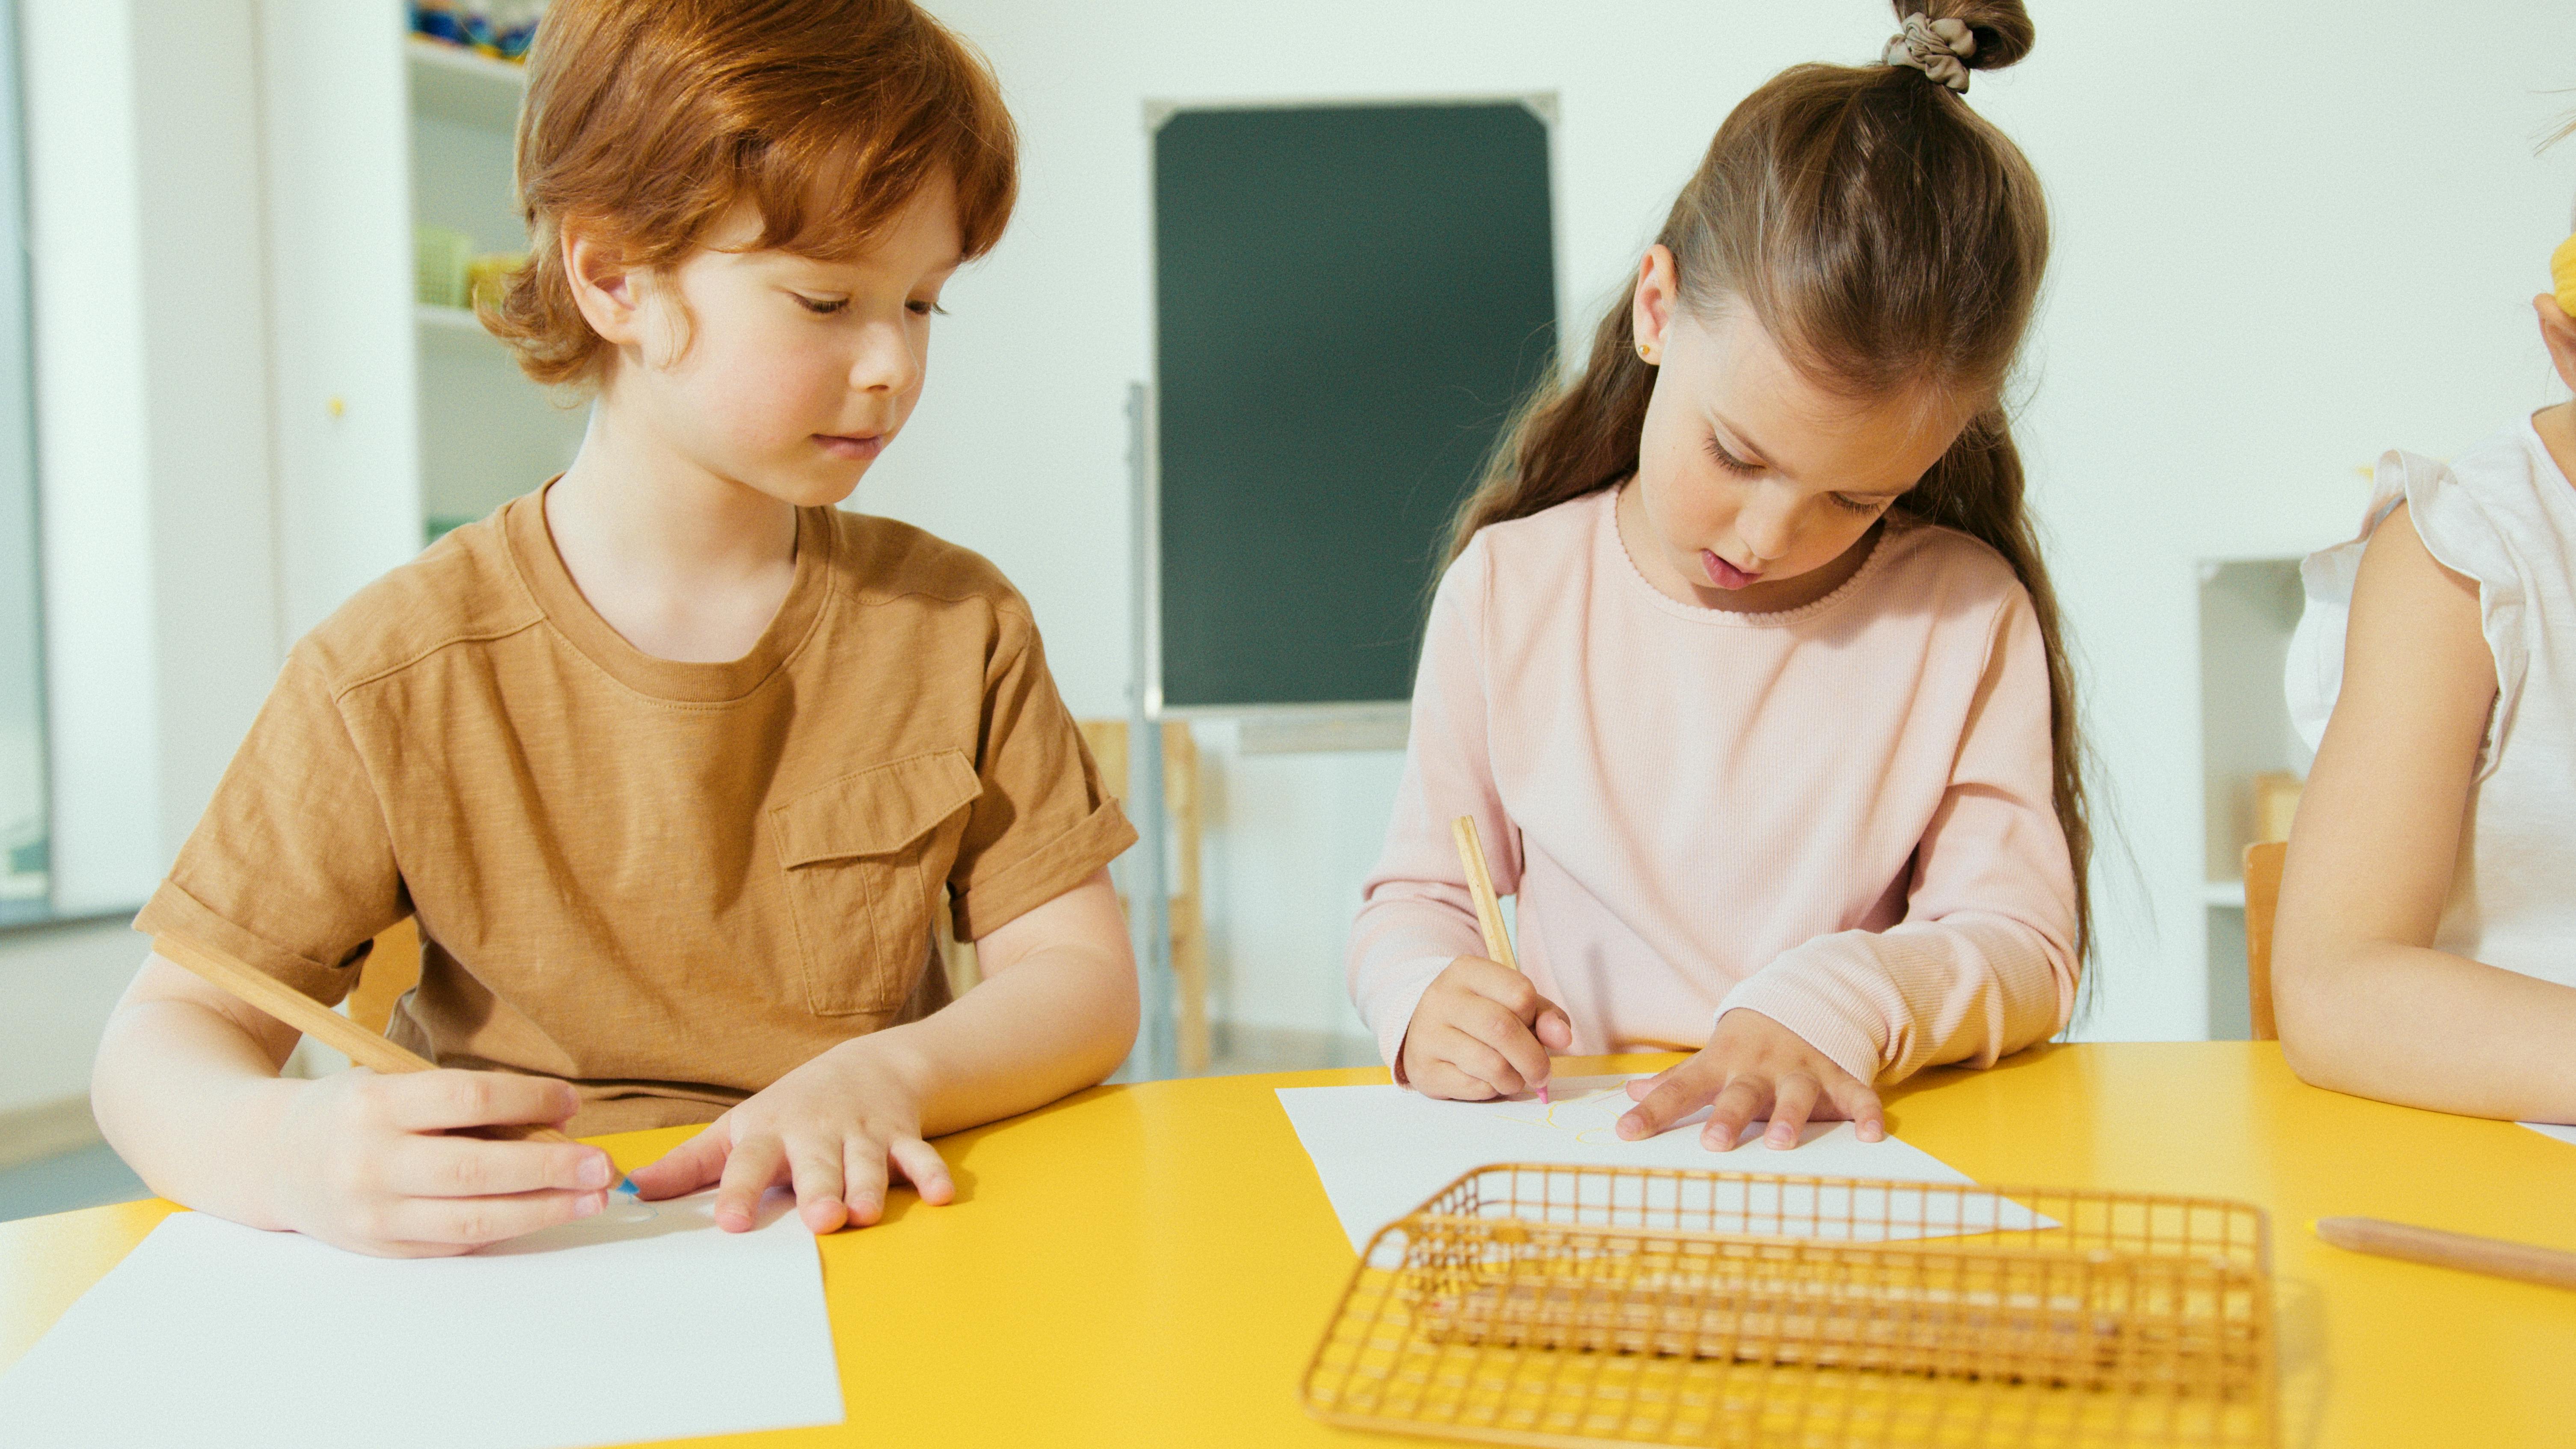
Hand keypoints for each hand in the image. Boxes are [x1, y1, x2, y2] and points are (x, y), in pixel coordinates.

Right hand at [266, 1068, 615, 1257]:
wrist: (271, 1158)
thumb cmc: (354, 1112)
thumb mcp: (394, 1086)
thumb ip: (461, 1105)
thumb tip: (551, 1123)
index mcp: (375, 1104)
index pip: (467, 1099)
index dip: (528, 1099)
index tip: (572, 1101)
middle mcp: (370, 1161)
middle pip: (474, 1169)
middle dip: (547, 1168)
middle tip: (601, 1165)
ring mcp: (373, 1212)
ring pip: (470, 1217)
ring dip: (541, 1210)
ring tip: (591, 1198)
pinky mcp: (380, 1247)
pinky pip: (454, 1242)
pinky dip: (505, 1228)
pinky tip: (542, 1214)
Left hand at [626, 1037, 953, 1233]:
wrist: (869, 1065)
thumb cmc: (792, 1108)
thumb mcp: (738, 1128)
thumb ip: (690, 1163)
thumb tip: (633, 1191)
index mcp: (770, 1134)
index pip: (748, 1163)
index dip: (739, 1191)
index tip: (731, 1221)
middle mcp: (815, 1134)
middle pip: (815, 1164)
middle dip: (818, 1189)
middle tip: (818, 1219)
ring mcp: (861, 1134)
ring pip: (865, 1163)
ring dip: (867, 1187)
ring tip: (865, 1214)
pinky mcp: (899, 1137)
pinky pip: (918, 1156)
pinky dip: (931, 1174)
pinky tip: (941, 1196)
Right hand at [1399, 956, 1574, 1099]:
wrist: (1423, 1031)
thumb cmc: (1478, 1015)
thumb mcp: (1511, 1003)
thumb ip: (1543, 1016)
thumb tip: (1563, 1037)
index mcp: (1467, 971)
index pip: (1520, 992)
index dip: (1535, 1016)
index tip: (1532, 1027)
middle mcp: (1442, 997)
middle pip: (1503, 1028)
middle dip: (1533, 1059)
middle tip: (1542, 1074)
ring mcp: (1428, 1034)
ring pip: (1490, 1064)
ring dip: (1514, 1079)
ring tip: (1513, 1078)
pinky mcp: (1423, 1069)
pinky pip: (1474, 1087)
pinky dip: (1492, 1090)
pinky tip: (1487, 1081)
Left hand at [1616, 1008, 1883, 1149]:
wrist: (1802, 1002)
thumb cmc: (1746, 1045)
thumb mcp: (1711, 1057)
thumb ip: (1676, 1079)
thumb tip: (1631, 1091)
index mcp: (1721, 1063)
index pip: (1679, 1089)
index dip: (1652, 1111)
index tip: (1625, 1133)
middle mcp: (1759, 1067)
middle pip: (1740, 1093)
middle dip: (1728, 1117)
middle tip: (1714, 1144)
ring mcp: (1801, 1069)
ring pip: (1796, 1094)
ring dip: (1790, 1118)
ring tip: (1782, 1145)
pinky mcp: (1838, 1075)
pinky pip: (1856, 1094)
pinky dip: (1867, 1113)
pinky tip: (1871, 1135)